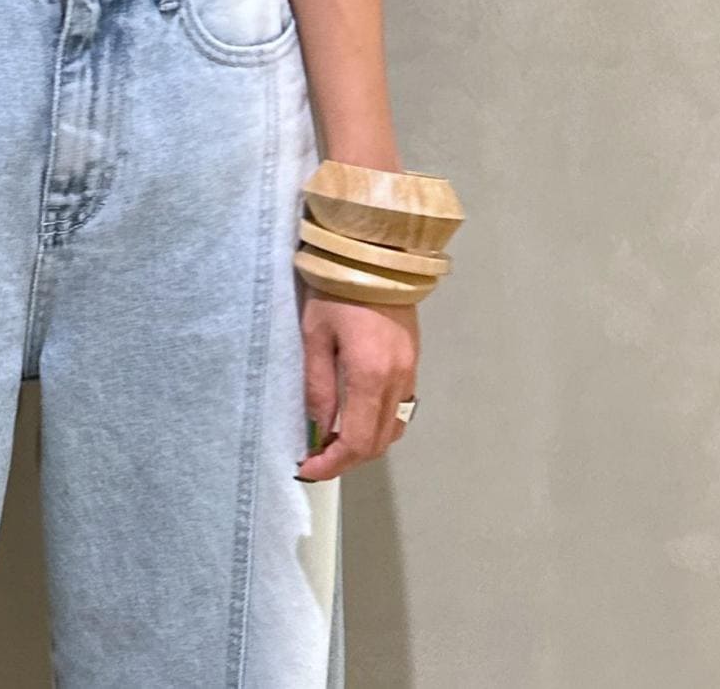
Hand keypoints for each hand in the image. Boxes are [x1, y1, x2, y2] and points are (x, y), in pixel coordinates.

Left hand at [293, 288, 419, 480]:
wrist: (376, 252)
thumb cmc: (336, 288)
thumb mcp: (314, 334)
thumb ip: (318, 386)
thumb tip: (318, 430)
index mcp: (370, 375)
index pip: (356, 441)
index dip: (331, 463)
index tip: (306, 467)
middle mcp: (397, 380)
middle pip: (377, 443)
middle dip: (345, 458)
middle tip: (314, 455)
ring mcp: (411, 371)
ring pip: (392, 429)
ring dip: (364, 443)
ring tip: (332, 436)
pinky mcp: (413, 360)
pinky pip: (400, 408)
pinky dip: (378, 423)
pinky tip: (356, 413)